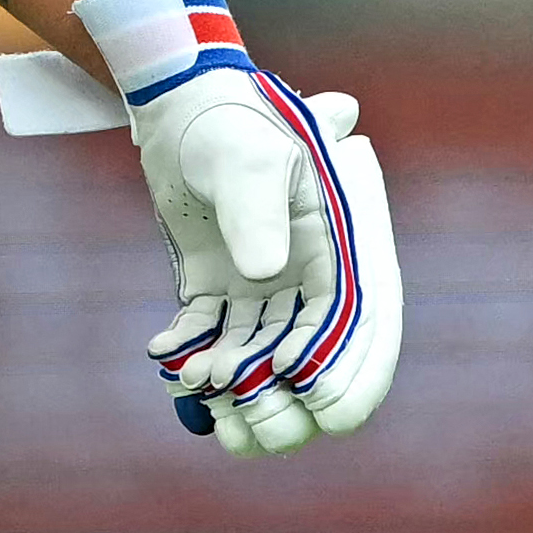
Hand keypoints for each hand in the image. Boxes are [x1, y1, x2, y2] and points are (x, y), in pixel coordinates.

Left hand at [74, 0, 401, 455]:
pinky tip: (167, 360)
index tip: (321, 406)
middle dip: (287, 404)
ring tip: (203, 392)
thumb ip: (259, 208)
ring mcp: (263, 289)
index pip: (365, 327)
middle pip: (314, 362)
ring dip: (237, 392)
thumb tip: (265, 273)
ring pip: (262, 364)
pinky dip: (193, 362)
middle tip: (249, 421)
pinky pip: (214, 343)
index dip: (352, 375)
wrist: (182, 111)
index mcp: (340, 250)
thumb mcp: (250, 156)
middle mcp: (308, 277)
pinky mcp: (219, 291)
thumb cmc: (230, 124)